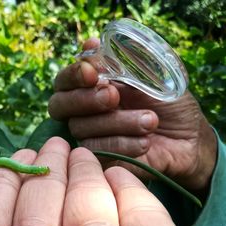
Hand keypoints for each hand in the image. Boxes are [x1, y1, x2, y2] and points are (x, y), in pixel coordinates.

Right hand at [48, 38, 216, 192]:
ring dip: (117, 122)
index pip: (64, 80)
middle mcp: (85, 110)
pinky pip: (96, 151)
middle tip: (114, 97)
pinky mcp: (100, 158)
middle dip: (85, 100)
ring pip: (80, 128)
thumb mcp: (150, 75)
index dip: (72, 75)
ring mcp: (91, 135)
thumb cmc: (169, 103)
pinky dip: (122, 144)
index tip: (93, 73)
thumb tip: (90, 43)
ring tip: (150, 121)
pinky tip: (145, 142)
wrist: (190, 139)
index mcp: (93, 86)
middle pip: (59, 106)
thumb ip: (120, 61)